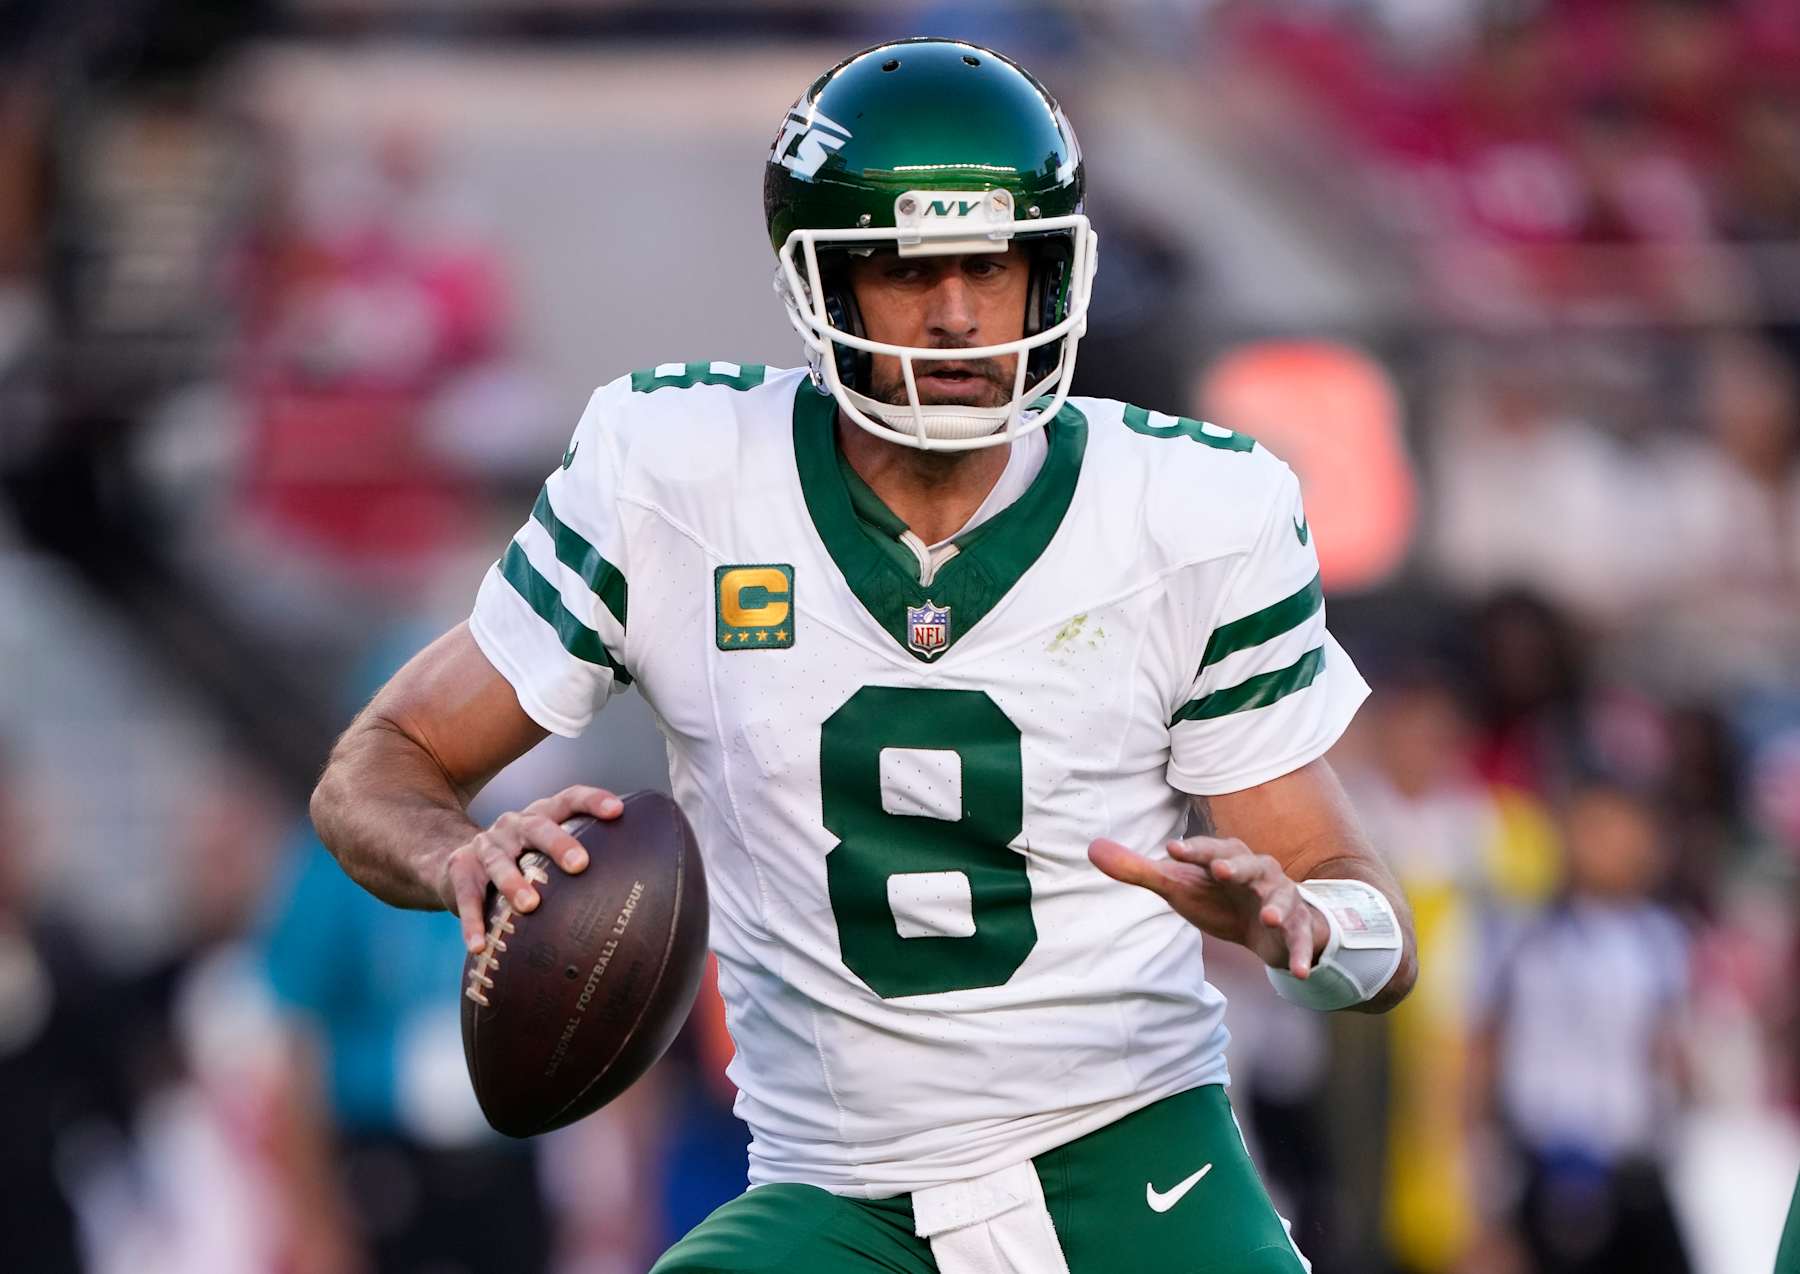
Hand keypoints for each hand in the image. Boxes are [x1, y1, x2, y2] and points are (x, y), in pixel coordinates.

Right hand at [439, 785, 622, 951]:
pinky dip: (473, 922)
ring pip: (500, 862)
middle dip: (559, 843)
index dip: (592, 801)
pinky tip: (479, 946)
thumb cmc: (519, 860)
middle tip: (580, 864)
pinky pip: (466, 898)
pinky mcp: (459, 871)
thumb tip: (639, 894)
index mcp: (540, 815)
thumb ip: (578, 860)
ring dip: (514, 883)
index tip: (618, 811)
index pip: (569, 798)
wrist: (450, 859)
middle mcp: (514, 825)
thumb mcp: (544, 851)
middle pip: (537, 827)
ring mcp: (485, 847)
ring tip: (530, 905)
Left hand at [1087, 835, 1327, 977]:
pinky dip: (1302, 954)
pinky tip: (1300, 973)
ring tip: (1267, 917)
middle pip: (1250, 865)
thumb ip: (1139, 870)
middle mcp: (1258, 872)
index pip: (1209, 850)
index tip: (1171, 849)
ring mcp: (1281, 898)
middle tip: (1222, 871)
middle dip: (1238, 867)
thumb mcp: (1177, 886)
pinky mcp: (1296, 927)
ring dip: (1276, 907)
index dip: (1193, 850)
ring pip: (1282, 898)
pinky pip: (1300, 939)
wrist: (1264, 922)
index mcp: (1227, 857)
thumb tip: (1092, 848)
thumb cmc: (1215, 896)